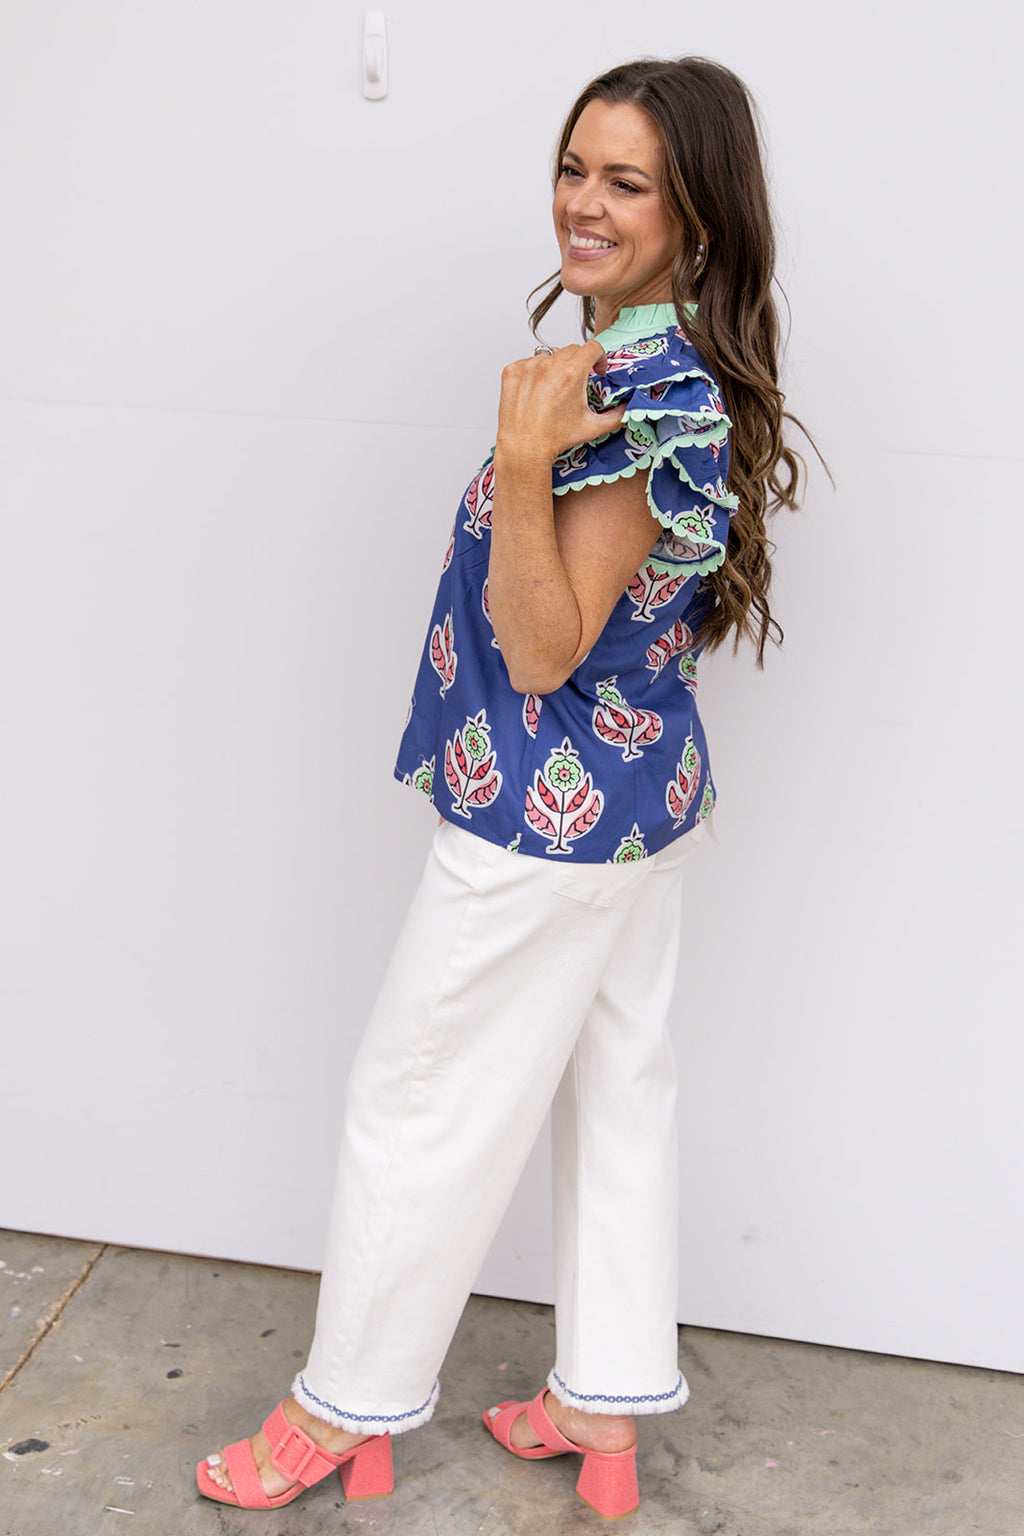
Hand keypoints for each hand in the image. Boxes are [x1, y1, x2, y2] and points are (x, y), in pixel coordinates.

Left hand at [496, 340, 626, 467]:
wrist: (524, 448)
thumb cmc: (555, 438)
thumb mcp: (592, 427)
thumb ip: (616, 416)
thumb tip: (628, 408)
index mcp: (572, 374)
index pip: (592, 347)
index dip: (599, 357)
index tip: (596, 368)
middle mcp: (549, 366)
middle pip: (571, 350)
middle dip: (578, 363)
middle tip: (576, 383)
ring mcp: (528, 367)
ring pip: (549, 356)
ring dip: (555, 368)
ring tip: (553, 391)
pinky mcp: (512, 372)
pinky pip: (528, 363)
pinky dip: (533, 373)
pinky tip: (535, 392)